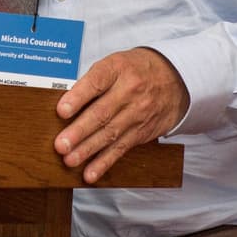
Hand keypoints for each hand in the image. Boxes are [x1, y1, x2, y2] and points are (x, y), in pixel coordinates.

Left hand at [54, 47, 187, 183]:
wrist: (176, 79)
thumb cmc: (137, 70)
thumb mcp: (116, 63)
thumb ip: (93, 81)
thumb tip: (66, 103)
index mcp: (118, 69)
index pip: (97, 82)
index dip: (78, 97)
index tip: (62, 110)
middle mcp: (129, 91)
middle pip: (102, 113)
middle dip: (79, 131)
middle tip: (60, 144)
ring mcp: (137, 114)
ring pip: (110, 134)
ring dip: (88, 150)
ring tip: (69, 160)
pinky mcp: (141, 132)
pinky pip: (120, 149)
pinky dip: (104, 162)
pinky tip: (90, 172)